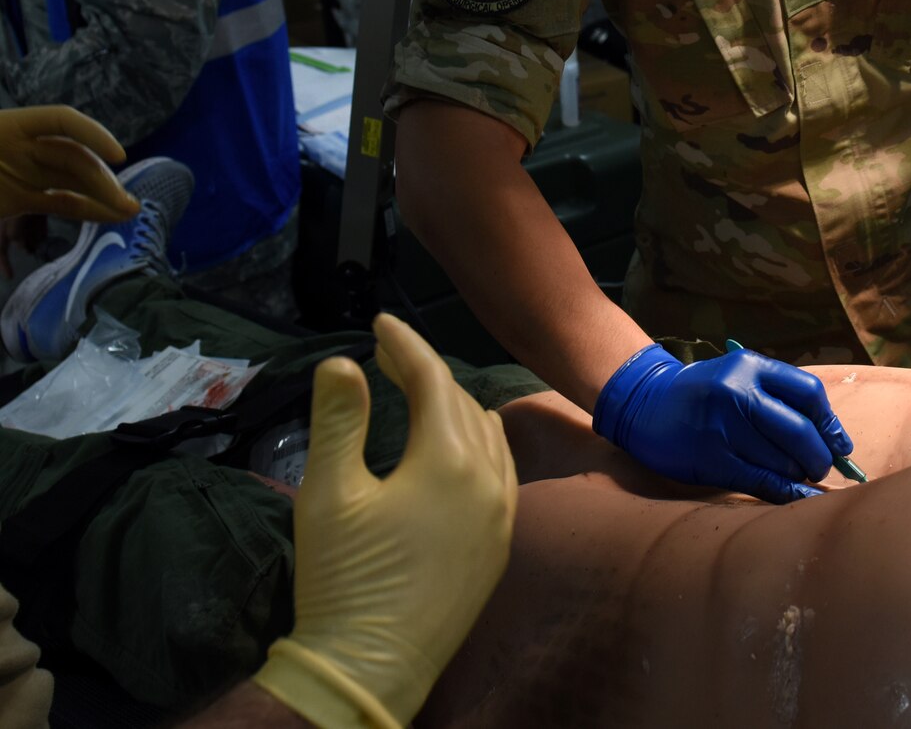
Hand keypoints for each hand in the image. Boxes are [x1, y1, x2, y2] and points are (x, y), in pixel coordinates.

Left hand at [0, 106, 139, 224]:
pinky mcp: (23, 199)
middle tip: (128, 203)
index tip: (119, 157)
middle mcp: (24, 147)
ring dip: (104, 195)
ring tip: (130, 210)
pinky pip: (61, 202)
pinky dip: (87, 209)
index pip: (61, 120)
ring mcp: (25, 174)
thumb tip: (60, 153)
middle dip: (103, 179)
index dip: (93, 134)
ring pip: (73, 181)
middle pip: (74, 156)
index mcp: (9, 128)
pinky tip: (110, 216)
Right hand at [253, 313, 517, 728]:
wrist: (371, 666)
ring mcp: (503, 513)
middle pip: (462, 403)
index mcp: (449, 459)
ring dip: (455, 408)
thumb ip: (338, 421)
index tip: (379, 323)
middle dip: (426, 373)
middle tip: (387, 357)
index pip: (433, 380)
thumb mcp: (328, 493)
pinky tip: (453, 447)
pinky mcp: (500, 544)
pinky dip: (477, 445)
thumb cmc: (344, 578)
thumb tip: (343, 362)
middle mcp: (490, 479)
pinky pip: (501, 472)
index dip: (405, 345)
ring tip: (417, 394)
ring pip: (488, 436)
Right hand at [593, 343, 852, 502]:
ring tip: (800, 476)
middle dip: (821, 456)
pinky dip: (787, 493)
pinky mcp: (711, 460)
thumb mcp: (741, 375)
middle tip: (823, 467)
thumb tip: (833, 439)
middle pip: (801, 431)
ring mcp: (723, 428)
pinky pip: (761, 482)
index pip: (809, 393)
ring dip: (799, 474)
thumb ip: (781, 397)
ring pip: (782, 461)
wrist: (646, 406)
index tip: (841, 444)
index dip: (831, 424)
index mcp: (751, 366)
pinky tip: (800, 496)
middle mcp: (738, 394)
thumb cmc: (706, 393)